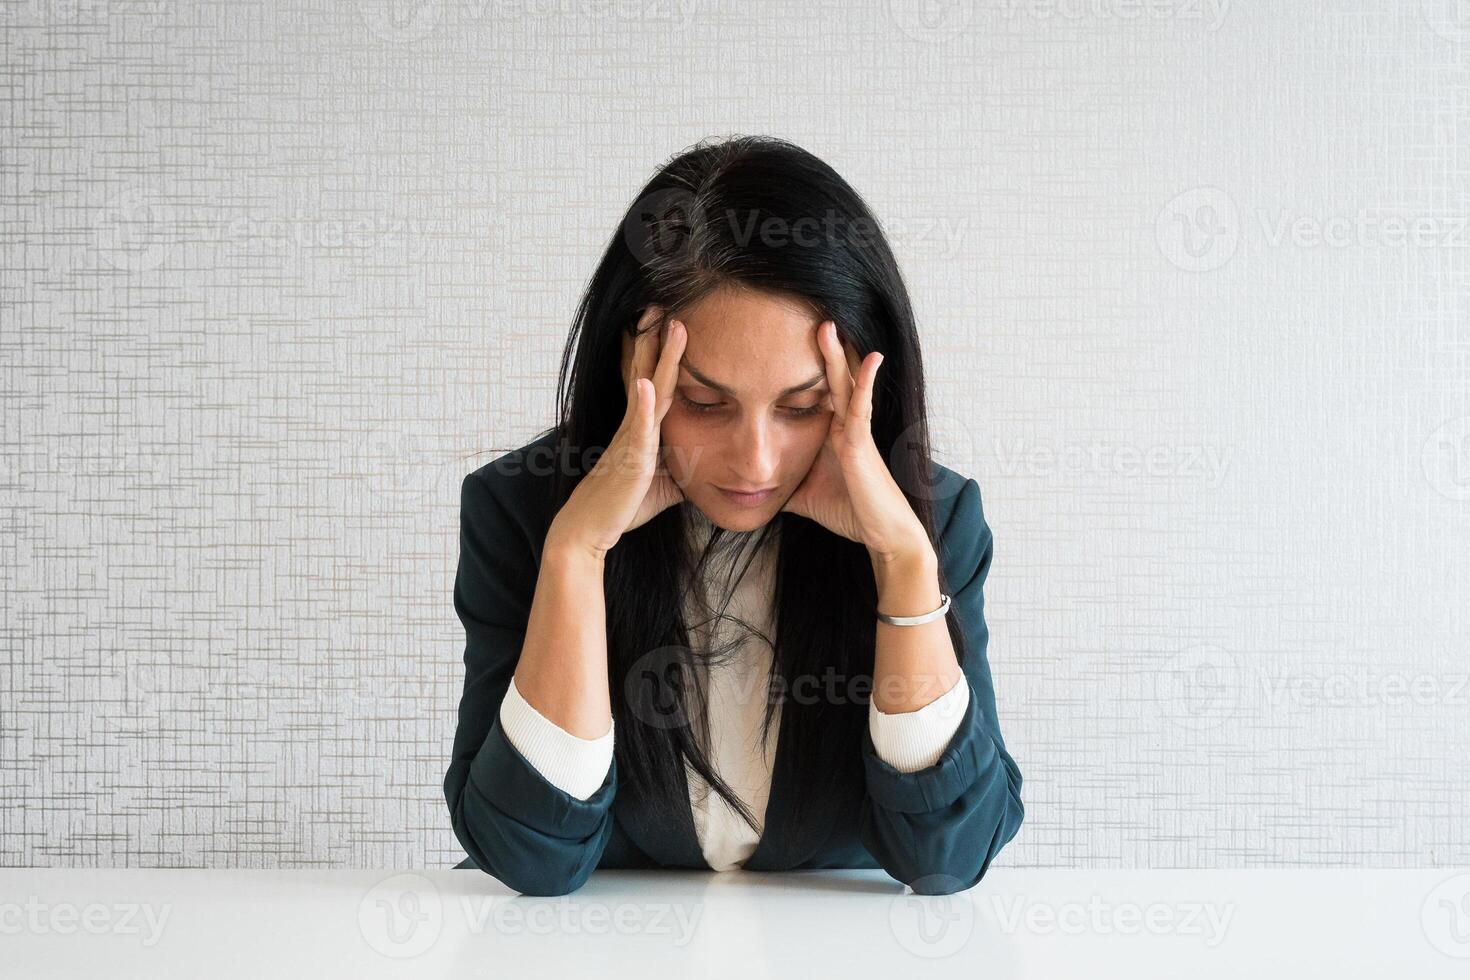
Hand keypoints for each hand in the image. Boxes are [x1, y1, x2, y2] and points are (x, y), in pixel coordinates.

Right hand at [547, 305, 687, 560]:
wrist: (589, 530)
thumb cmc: (622, 506)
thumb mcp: (663, 485)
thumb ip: (682, 468)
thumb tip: (709, 467)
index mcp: (642, 428)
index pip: (657, 381)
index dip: (664, 352)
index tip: (672, 320)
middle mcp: (634, 425)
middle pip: (648, 371)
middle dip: (657, 337)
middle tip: (664, 301)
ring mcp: (630, 438)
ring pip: (646, 388)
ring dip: (656, 356)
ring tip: (665, 324)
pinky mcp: (630, 458)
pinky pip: (637, 427)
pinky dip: (644, 404)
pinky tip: (647, 383)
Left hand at [780, 320, 931, 565]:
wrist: (883, 535)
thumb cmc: (850, 512)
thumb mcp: (803, 494)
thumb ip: (782, 485)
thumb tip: (751, 486)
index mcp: (831, 434)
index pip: (815, 393)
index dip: (804, 368)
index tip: (785, 342)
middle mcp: (844, 427)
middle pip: (830, 380)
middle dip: (820, 351)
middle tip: (808, 317)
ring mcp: (856, 433)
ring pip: (845, 386)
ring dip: (837, 356)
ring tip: (829, 325)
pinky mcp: (863, 446)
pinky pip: (862, 409)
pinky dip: (865, 383)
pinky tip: (871, 358)